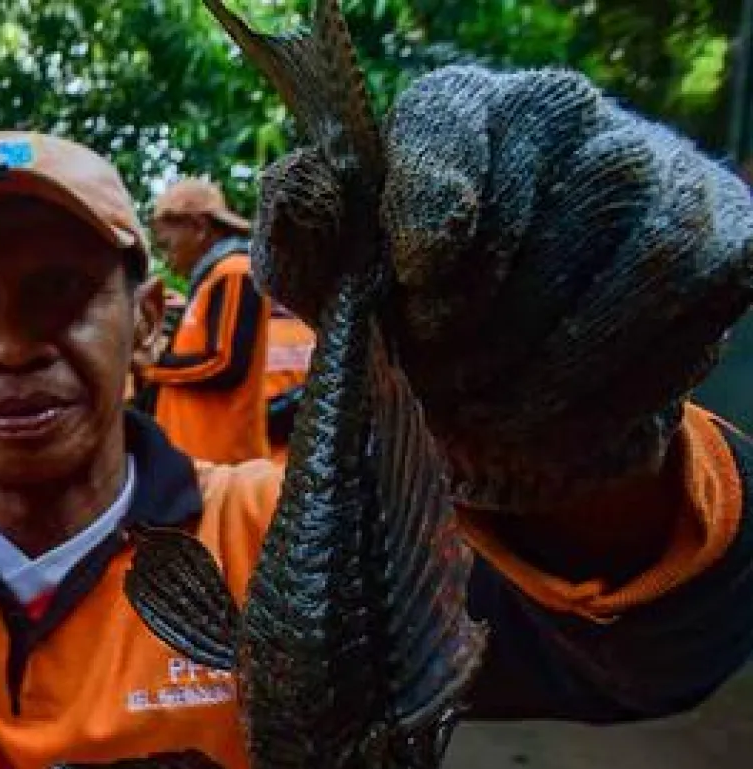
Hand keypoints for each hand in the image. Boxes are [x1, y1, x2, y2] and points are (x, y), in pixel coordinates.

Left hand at [254, 65, 752, 510]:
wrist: (503, 352)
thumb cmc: (403, 295)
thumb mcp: (330, 272)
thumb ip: (302, 228)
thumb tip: (304, 182)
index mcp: (460, 106)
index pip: (447, 125)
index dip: (429, 205)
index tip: (415, 276)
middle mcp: (572, 115)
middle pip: (542, 220)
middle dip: (476, 329)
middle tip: (436, 377)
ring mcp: (662, 174)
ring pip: (630, 278)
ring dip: (547, 370)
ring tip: (484, 408)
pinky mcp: (728, 247)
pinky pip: (684, 330)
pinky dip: (605, 398)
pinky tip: (547, 418)